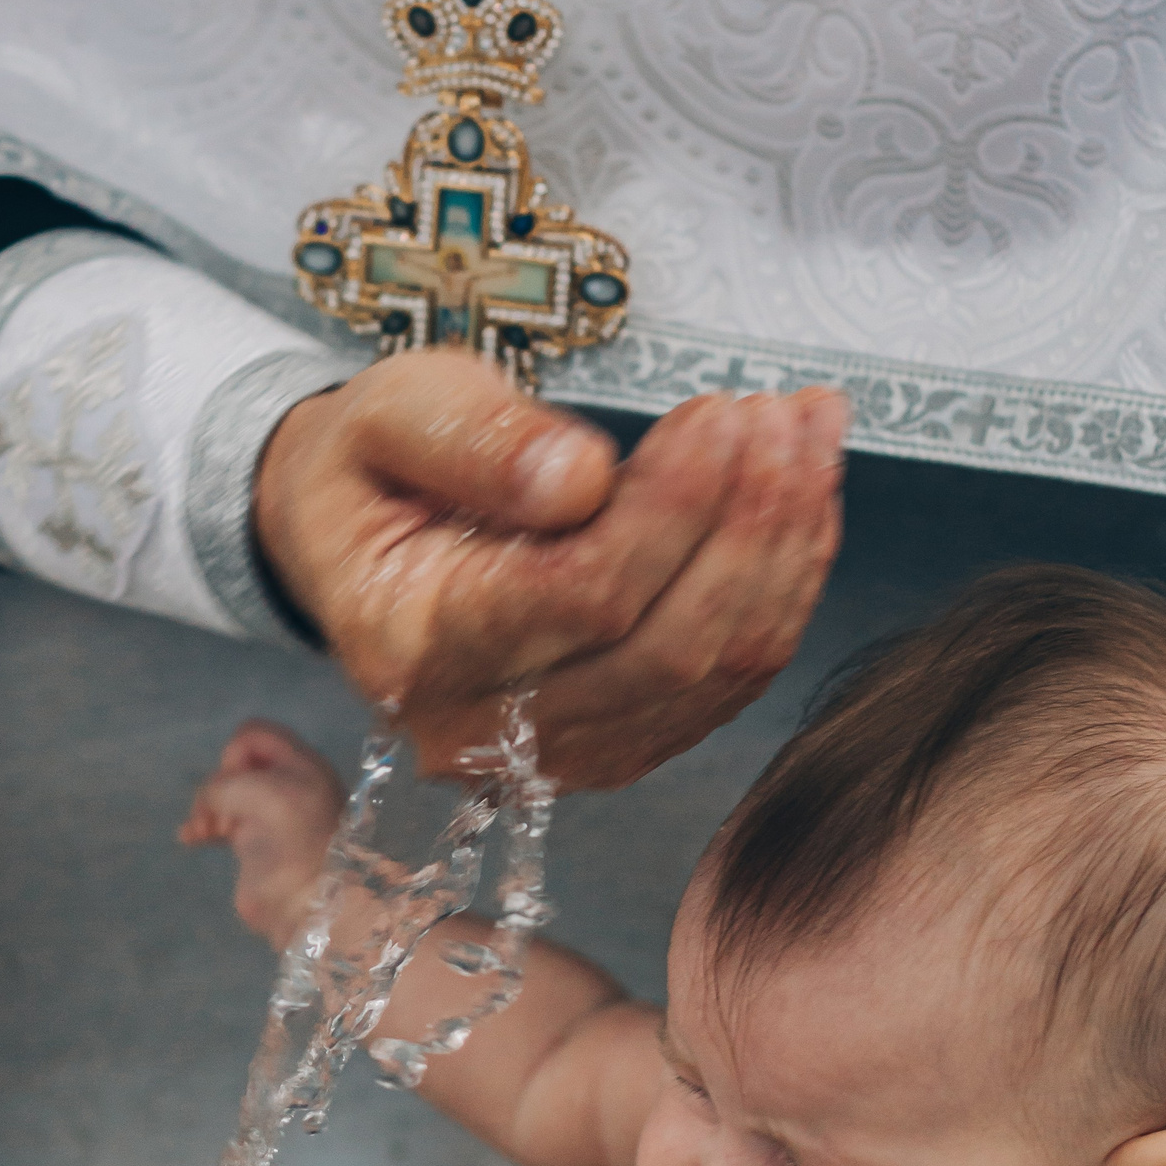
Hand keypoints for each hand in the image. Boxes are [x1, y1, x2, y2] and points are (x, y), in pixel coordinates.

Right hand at [179, 719, 345, 948]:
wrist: (307, 906)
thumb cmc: (291, 842)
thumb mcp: (261, 793)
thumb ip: (225, 784)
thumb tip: (210, 805)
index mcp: (301, 763)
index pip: (254, 734)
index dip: (234, 753)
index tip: (236, 784)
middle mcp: (287, 783)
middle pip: (235, 762)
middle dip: (218, 783)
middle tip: (222, 813)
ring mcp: (270, 813)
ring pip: (224, 792)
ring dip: (206, 806)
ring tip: (202, 831)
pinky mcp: (255, 841)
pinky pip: (219, 820)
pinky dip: (201, 825)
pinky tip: (189, 839)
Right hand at [252, 352, 845, 789]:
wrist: (357, 540)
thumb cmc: (373, 465)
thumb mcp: (387, 412)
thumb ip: (475, 439)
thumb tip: (582, 481)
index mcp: (413, 647)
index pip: (579, 596)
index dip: (673, 508)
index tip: (720, 412)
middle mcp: (479, 728)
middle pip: (664, 648)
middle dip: (750, 524)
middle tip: (787, 413)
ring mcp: (552, 753)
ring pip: (712, 673)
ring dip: (785, 550)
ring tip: (809, 433)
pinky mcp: (615, 747)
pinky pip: (729, 685)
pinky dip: (783, 589)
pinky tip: (801, 499)